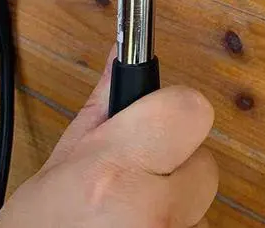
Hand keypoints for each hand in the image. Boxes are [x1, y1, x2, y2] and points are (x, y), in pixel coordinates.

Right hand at [0, 49, 216, 227]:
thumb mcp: (59, 166)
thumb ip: (102, 107)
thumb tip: (124, 55)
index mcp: (114, 169)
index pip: (191, 110)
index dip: (174, 110)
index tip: (155, 120)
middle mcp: (150, 210)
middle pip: (206, 164)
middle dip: (178, 166)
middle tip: (137, 178)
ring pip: (202, 205)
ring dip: (177, 206)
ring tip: (130, 215)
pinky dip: (176, 227)